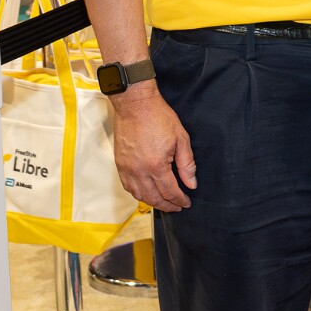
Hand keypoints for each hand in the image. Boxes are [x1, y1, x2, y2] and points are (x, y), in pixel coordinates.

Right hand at [111, 85, 196, 211]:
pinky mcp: (119, 164)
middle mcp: (139, 171)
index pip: (170, 191)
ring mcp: (127, 168)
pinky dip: (137, 193)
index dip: (180, 200)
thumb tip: (191, 183)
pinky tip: (146, 193)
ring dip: (152, 202)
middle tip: (177, 207)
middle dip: (167, 205)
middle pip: (154, 198)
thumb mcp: (181, 138)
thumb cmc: (158, 117)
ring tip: (163, 202)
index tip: (186, 203)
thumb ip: (187, 164)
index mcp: (156, 166)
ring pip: (139, 195)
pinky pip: (127, 186)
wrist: (135, 104)